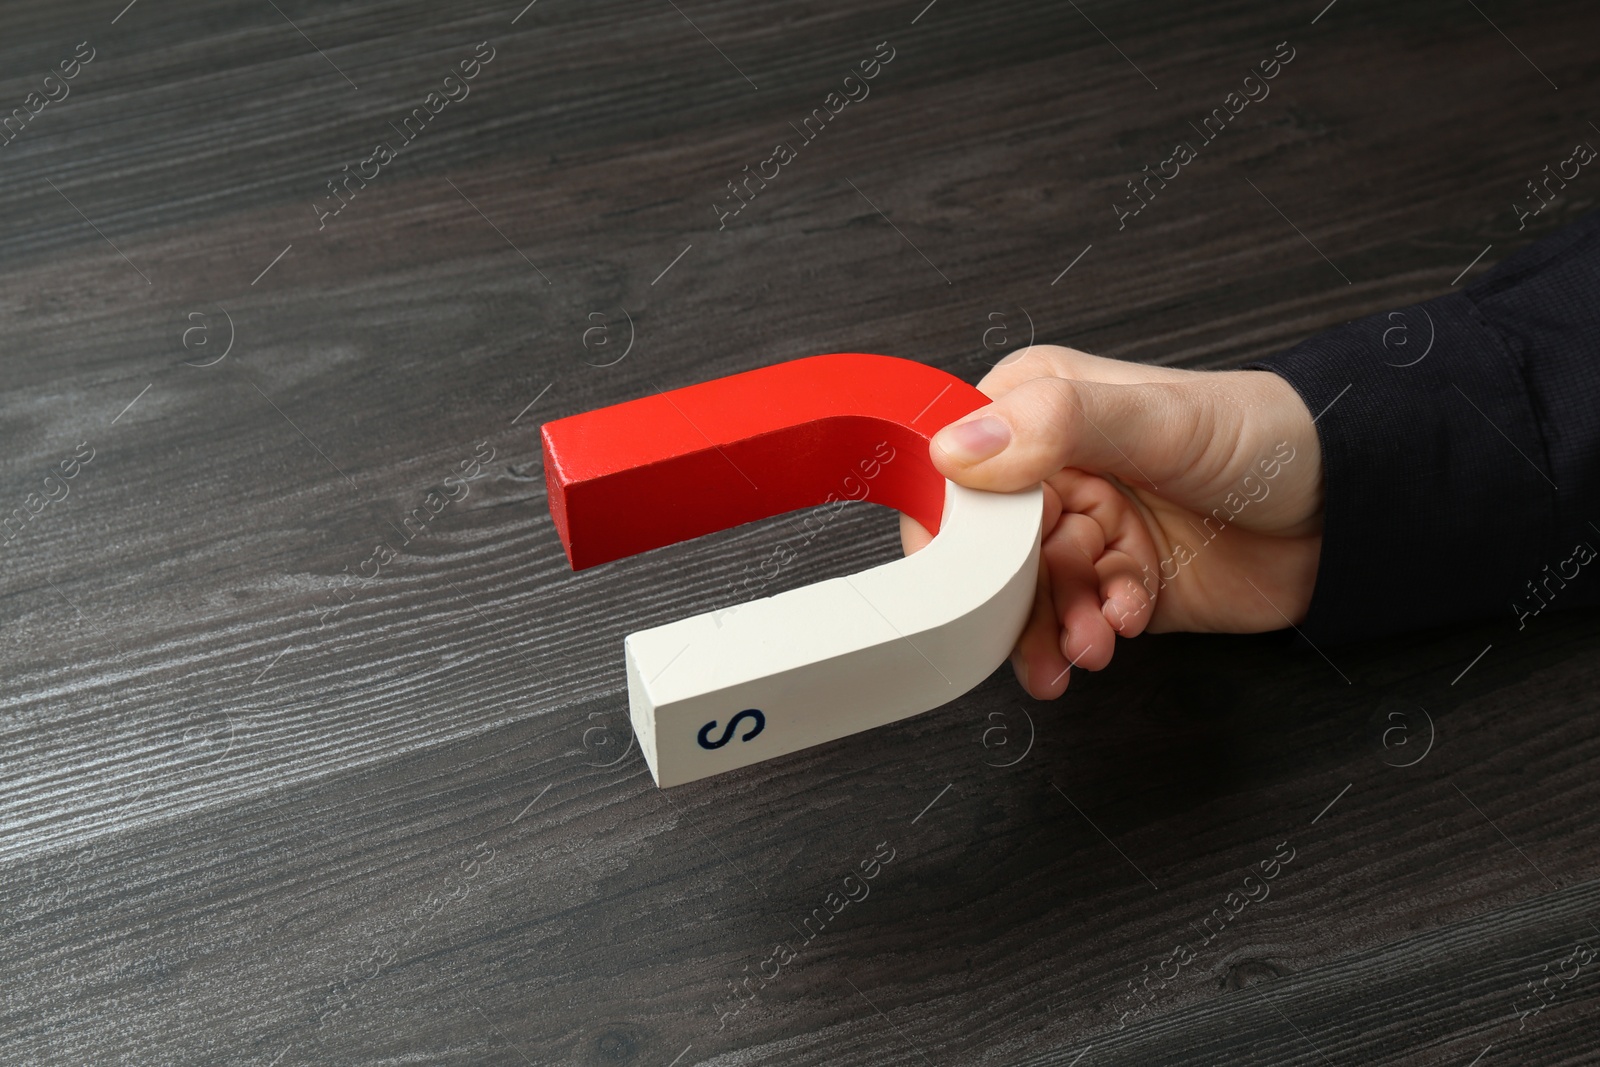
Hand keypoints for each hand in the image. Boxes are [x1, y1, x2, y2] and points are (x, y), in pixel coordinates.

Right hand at [901, 345, 1324, 699]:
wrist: (1354, 512)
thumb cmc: (1269, 437)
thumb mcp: (1160, 419)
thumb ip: (1057, 423)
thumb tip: (959, 447)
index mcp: (1042, 408)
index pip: (958, 464)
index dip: (954, 518)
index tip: (965, 564)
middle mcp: (1055, 468)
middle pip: (986, 545)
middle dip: (1014, 592)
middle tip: (1045, 620)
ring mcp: (1085, 527)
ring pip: (1028, 592)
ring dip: (1054, 623)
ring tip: (1091, 640)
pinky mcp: (1115, 581)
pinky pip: (1074, 618)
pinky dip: (1093, 630)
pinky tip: (1125, 620)